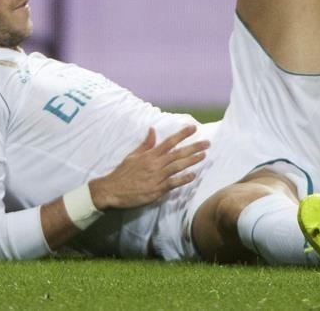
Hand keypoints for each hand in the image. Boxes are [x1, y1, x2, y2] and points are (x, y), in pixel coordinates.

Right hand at [88, 126, 208, 210]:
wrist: (112, 190)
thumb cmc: (122, 173)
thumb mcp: (133, 155)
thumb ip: (146, 144)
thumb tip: (153, 130)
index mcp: (149, 155)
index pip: (169, 141)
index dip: (182, 134)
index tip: (194, 128)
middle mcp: (155, 164)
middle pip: (177, 153)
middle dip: (193, 147)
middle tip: (207, 143)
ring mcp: (156, 177)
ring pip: (177, 166)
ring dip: (192, 161)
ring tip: (204, 156)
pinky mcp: (156, 190)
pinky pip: (172, 183)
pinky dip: (183, 179)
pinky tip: (193, 176)